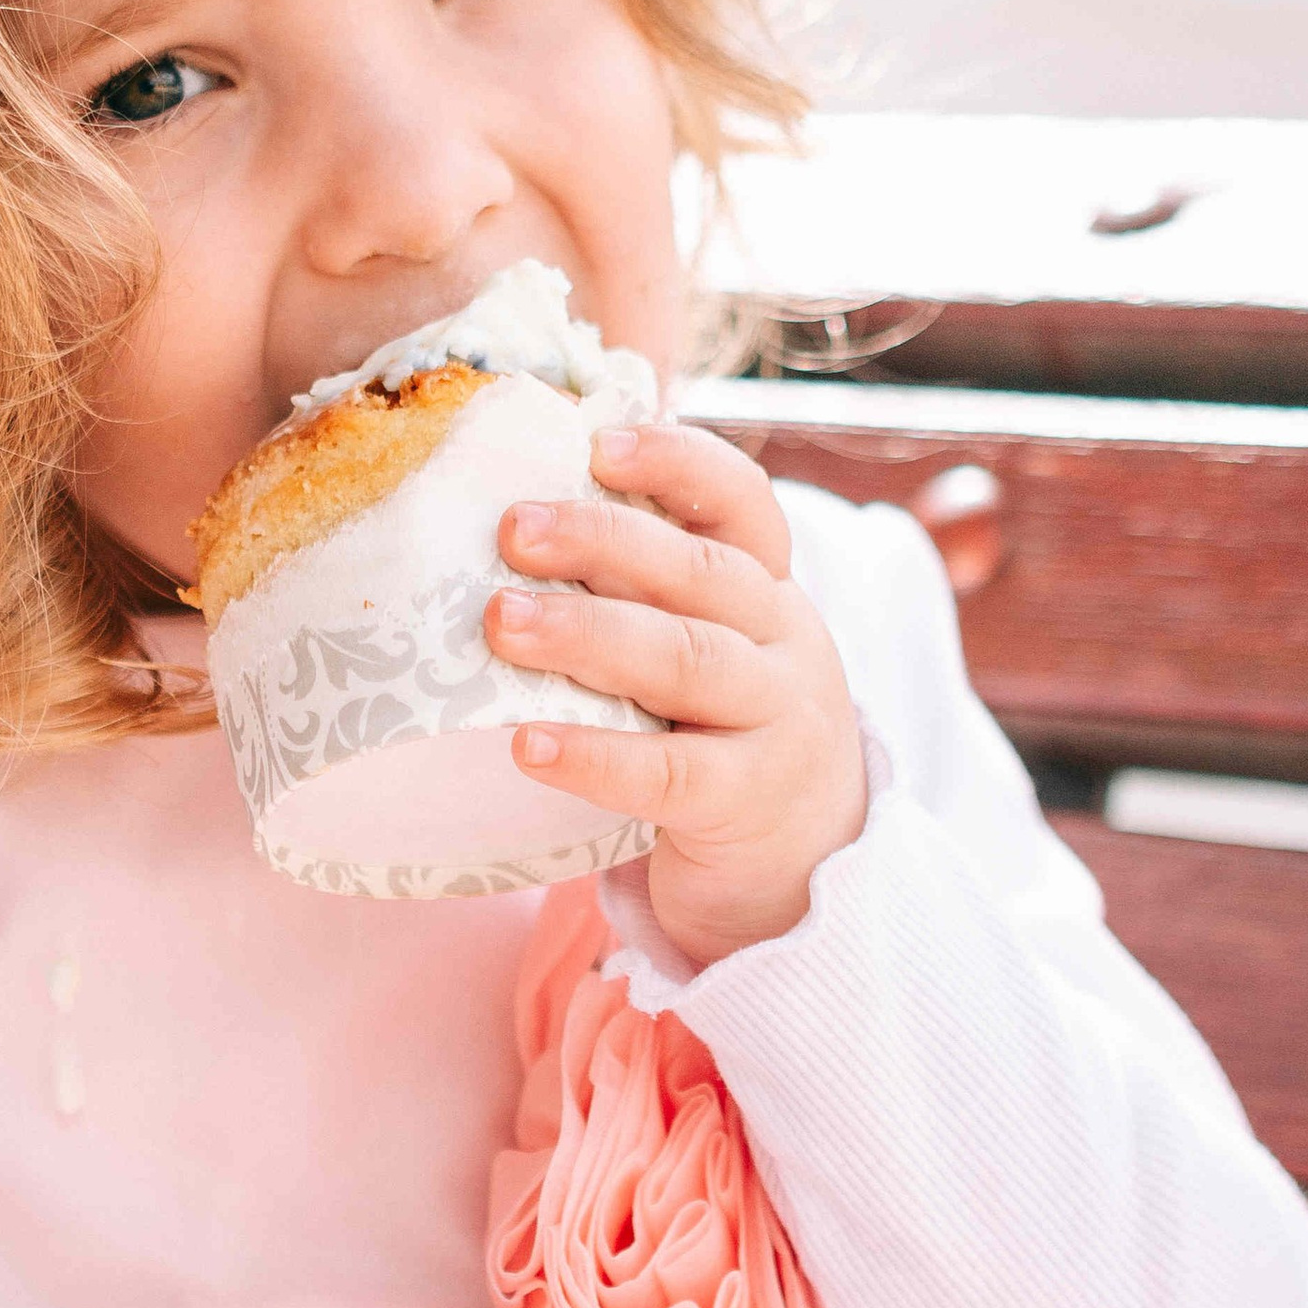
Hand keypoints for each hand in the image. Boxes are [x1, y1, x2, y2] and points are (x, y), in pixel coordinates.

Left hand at [485, 424, 866, 969]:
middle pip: (700, 573)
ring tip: (500, 623)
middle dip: (603, 541)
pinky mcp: (747, 802)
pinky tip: (526, 745)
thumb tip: (508, 522)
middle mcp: (782, 640)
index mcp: (766, 588)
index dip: (677, 464)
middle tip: (513, 528)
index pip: (741, 503)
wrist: (806, 864)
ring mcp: (776, 721)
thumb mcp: (706, 645)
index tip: (599, 443)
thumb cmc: (718, 732)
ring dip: (587, 634)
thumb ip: (640, 590)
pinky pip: (668, 774)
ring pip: (686, 661)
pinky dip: (595, 755)